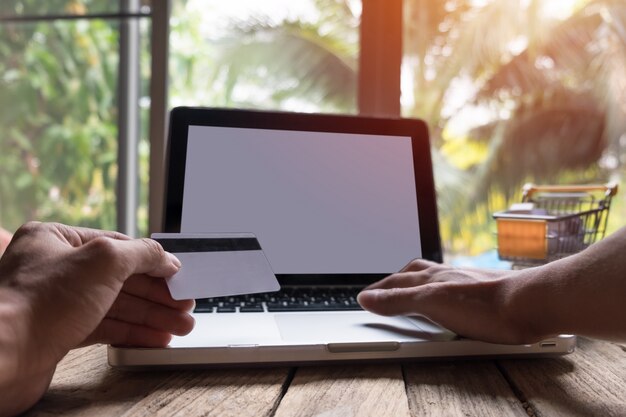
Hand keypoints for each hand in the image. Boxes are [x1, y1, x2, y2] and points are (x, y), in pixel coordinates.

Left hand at [0, 222, 194, 416]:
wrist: (2, 357)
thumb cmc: (38, 303)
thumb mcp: (104, 260)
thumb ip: (141, 254)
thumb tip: (165, 257)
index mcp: (57, 240)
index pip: (117, 246)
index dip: (152, 262)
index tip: (177, 276)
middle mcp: (55, 268)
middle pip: (120, 279)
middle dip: (157, 295)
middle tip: (184, 306)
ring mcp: (56, 303)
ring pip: (115, 306)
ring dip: (151, 316)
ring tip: (180, 326)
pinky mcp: (57, 334)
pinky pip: (104, 329)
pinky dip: (132, 332)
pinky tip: (154, 337)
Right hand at [359, 225, 625, 345]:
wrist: (530, 304)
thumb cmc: (484, 306)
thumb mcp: (431, 303)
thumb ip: (398, 300)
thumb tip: (366, 297)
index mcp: (431, 278)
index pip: (397, 281)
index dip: (380, 289)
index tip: (366, 296)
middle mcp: (448, 275)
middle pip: (415, 272)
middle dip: (397, 279)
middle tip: (386, 286)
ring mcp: (467, 281)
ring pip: (436, 276)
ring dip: (420, 282)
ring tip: (414, 287)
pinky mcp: (485, 292)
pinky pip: (456, 286)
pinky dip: (444, 289)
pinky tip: (452, 298)